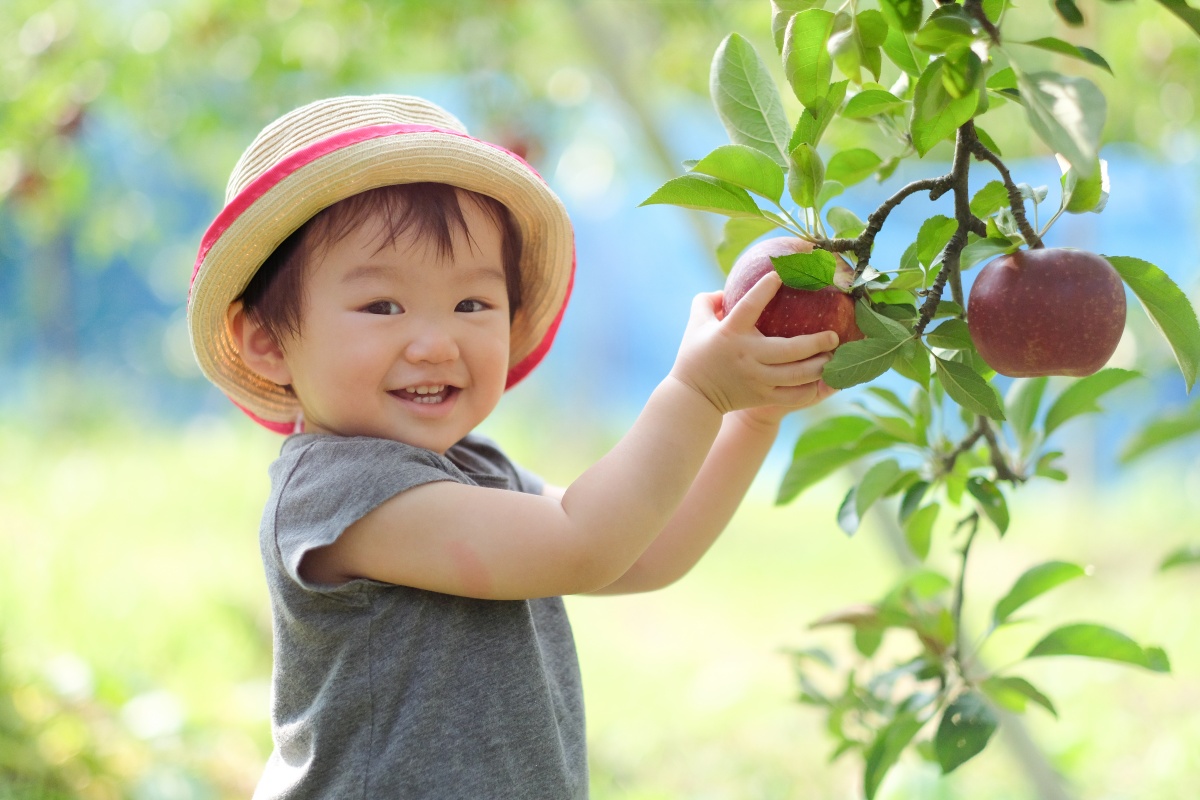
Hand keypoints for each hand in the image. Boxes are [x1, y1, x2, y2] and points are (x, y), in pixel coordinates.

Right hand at [669, 271, 840, 415]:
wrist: (692, 398)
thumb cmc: (695, 356)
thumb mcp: (695, 324)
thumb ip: (707, 301)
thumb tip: (724, 289)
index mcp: (730, 333)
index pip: (749, 305)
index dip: (765, 287)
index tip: (781, 273)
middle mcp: (747, 356)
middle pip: (789, 350)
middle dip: (816, 342)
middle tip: (834, 335)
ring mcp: (756, 379)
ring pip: (796, 375)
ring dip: (819, 365)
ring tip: (832, 356)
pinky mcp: (762, 396)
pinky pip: (793, 395)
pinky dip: (811, 388)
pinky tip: (822, 378)